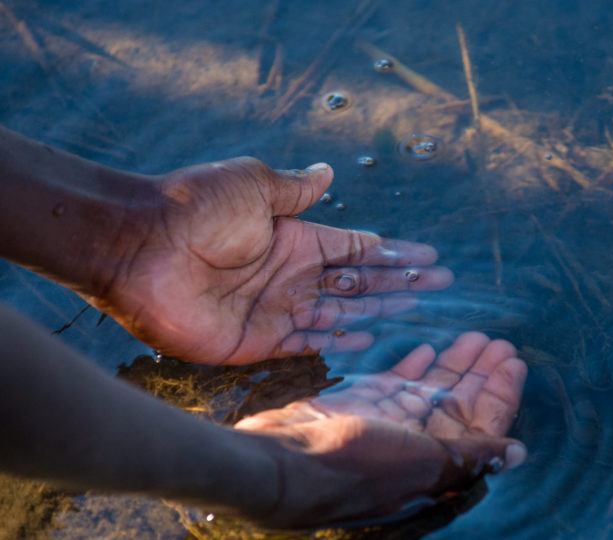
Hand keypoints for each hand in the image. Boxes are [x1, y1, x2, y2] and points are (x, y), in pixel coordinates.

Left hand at [91, 157, 451, 364]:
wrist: (138, 247)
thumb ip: (294, 189)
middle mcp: (289, 274)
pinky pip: (305, 343)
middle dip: (399, 282)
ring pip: (340, 312)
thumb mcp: (252, 184)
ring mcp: (275, 308)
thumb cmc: (194, 208)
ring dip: (378, 310)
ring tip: (415, 309)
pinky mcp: (254, 341)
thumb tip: (329, 172)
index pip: (356, 247)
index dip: (393, 253)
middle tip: (439, 284)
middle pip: (358, 281)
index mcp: (293, 237)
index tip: (428, 257)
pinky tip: (366, 338)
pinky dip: (336, 341)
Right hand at [234, 332, 527, 528]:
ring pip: (429, 390)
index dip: (501, 393)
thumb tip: (518, 453)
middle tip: (501, 341)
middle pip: (459, 404)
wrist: (282, 462)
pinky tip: (429, 348)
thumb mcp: (423, 460)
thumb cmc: (354, 465)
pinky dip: (412, 367)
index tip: (514, 361)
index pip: (481, 425)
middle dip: (481, 373)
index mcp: (436, 462)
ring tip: (474, 336)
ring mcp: (386, 423)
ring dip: (453, 364)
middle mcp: (415, 444)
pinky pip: (393, 384)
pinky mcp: (359, 406)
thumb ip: (470, 453)